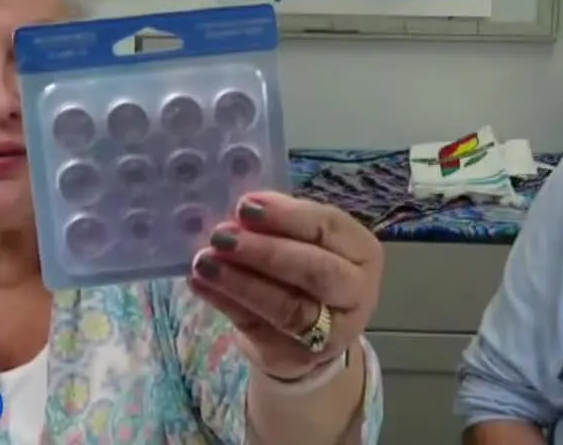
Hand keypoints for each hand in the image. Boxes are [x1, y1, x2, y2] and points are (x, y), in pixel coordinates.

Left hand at [188, 191, 383, 379]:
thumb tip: (239, 210)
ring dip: (241, 282)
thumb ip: (279, 225)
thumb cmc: (306, 270)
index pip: (329, 227)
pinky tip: (200, 283)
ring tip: (205, 262)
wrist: (309, 336)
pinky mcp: (294, 356)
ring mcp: (330, 331)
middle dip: (266, 252)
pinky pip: (257, 329)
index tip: (245, 205)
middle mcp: (356, 292)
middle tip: (222, 237)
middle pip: (316, 270)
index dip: (287, 215)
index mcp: (362, 251)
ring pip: (288, 307)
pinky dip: (226, 303)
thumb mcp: (305, 241)